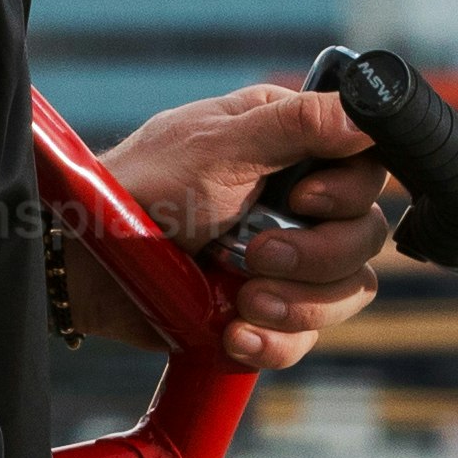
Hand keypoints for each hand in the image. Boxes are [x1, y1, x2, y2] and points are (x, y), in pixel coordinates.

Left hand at [93, 80, 392, 371]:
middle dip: (318, 254)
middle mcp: (297, 199)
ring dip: (299, 302)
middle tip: (259, 254)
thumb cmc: (142, 189)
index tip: (307, 198)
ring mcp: (286, 259)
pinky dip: (275, 341)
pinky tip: (234, 332)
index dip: (350, 190)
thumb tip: (364, 116)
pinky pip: (307, 338)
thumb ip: (294, 125)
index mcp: (289, 144)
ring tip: (242, 299)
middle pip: (366, 234)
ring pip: (349, 290)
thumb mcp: (218, 147)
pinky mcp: (267, 309)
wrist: (88, 265)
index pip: (369, 166)